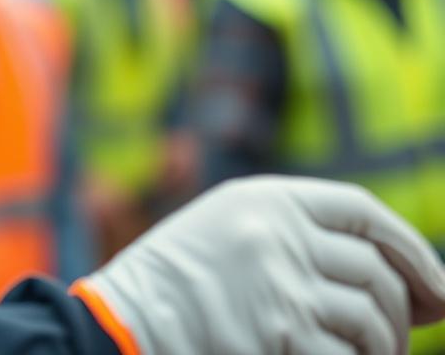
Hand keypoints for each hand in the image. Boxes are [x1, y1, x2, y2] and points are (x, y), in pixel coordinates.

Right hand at [76, 176, 444, 353]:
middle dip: (404, 309)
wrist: (125, 321)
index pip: (361, 211)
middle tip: (405, 334)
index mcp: (264, 199)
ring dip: (383, 346)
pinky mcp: (284, 334)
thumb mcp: (226, 228)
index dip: (409, 247)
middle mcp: (278, 233)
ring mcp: (283, 284)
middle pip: (375, 270)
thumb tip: (385, 273)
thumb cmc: (175, 281)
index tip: (435, 283)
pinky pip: (348, 354)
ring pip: (371, 317)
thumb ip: (290, 233)